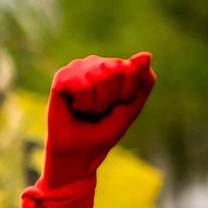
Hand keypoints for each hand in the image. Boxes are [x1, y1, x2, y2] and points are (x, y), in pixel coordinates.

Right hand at [41, 52, 153, 189]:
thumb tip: (146, 54)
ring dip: (96, 103)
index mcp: (114, 67)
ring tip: (87, 111)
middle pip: (114, 70)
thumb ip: (143, 82)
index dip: (125, 93)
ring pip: (98, 76)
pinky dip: (83, 103)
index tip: (116, 107)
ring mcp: (77, 68)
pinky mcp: (61, 78)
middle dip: (110, 98)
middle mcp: (95, 63)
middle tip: (99, 111)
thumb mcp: (131, 108)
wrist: (78, 153)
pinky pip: (82, 85)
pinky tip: (75, 107)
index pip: (129, 69)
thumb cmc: (104, 132)